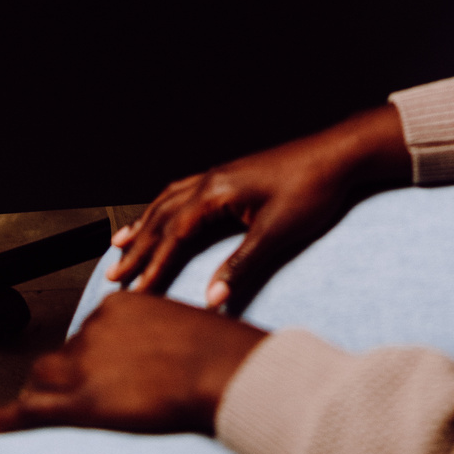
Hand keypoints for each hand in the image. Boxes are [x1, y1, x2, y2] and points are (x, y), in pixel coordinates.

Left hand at [0, 291, 264, 436]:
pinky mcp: (82, 402)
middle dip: (68, 377)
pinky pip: (32, 409)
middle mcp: (93, 329)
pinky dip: (5, 417)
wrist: (221, 369)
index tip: (109, 373)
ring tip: (48, 412)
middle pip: (63, 356)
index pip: (87, 332)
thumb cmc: (216, 350)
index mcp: (117, 304)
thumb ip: (158, 332)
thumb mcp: (183, 324)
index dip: (94, 358)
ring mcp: (84, 364)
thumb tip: (161, 350)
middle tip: (89, 398)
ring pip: (44, 378)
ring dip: (43, 395)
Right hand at [109, 105, 411, 312]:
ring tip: (121, 243)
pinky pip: (184, 190)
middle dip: (138, 248)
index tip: (137, 293)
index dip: (153, 266)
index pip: (174, 235)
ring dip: (144, 224)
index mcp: (217, 193)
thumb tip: (211, 299)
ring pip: (168, 200)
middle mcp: (212, 180)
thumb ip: (241, 266)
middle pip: (163, 217)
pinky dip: (165, 206)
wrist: (338, 154)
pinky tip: (162, 213)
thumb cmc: (312, 189)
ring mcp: (220, 175)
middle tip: (115, 275)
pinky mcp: (232, 176)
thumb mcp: (278, 233)